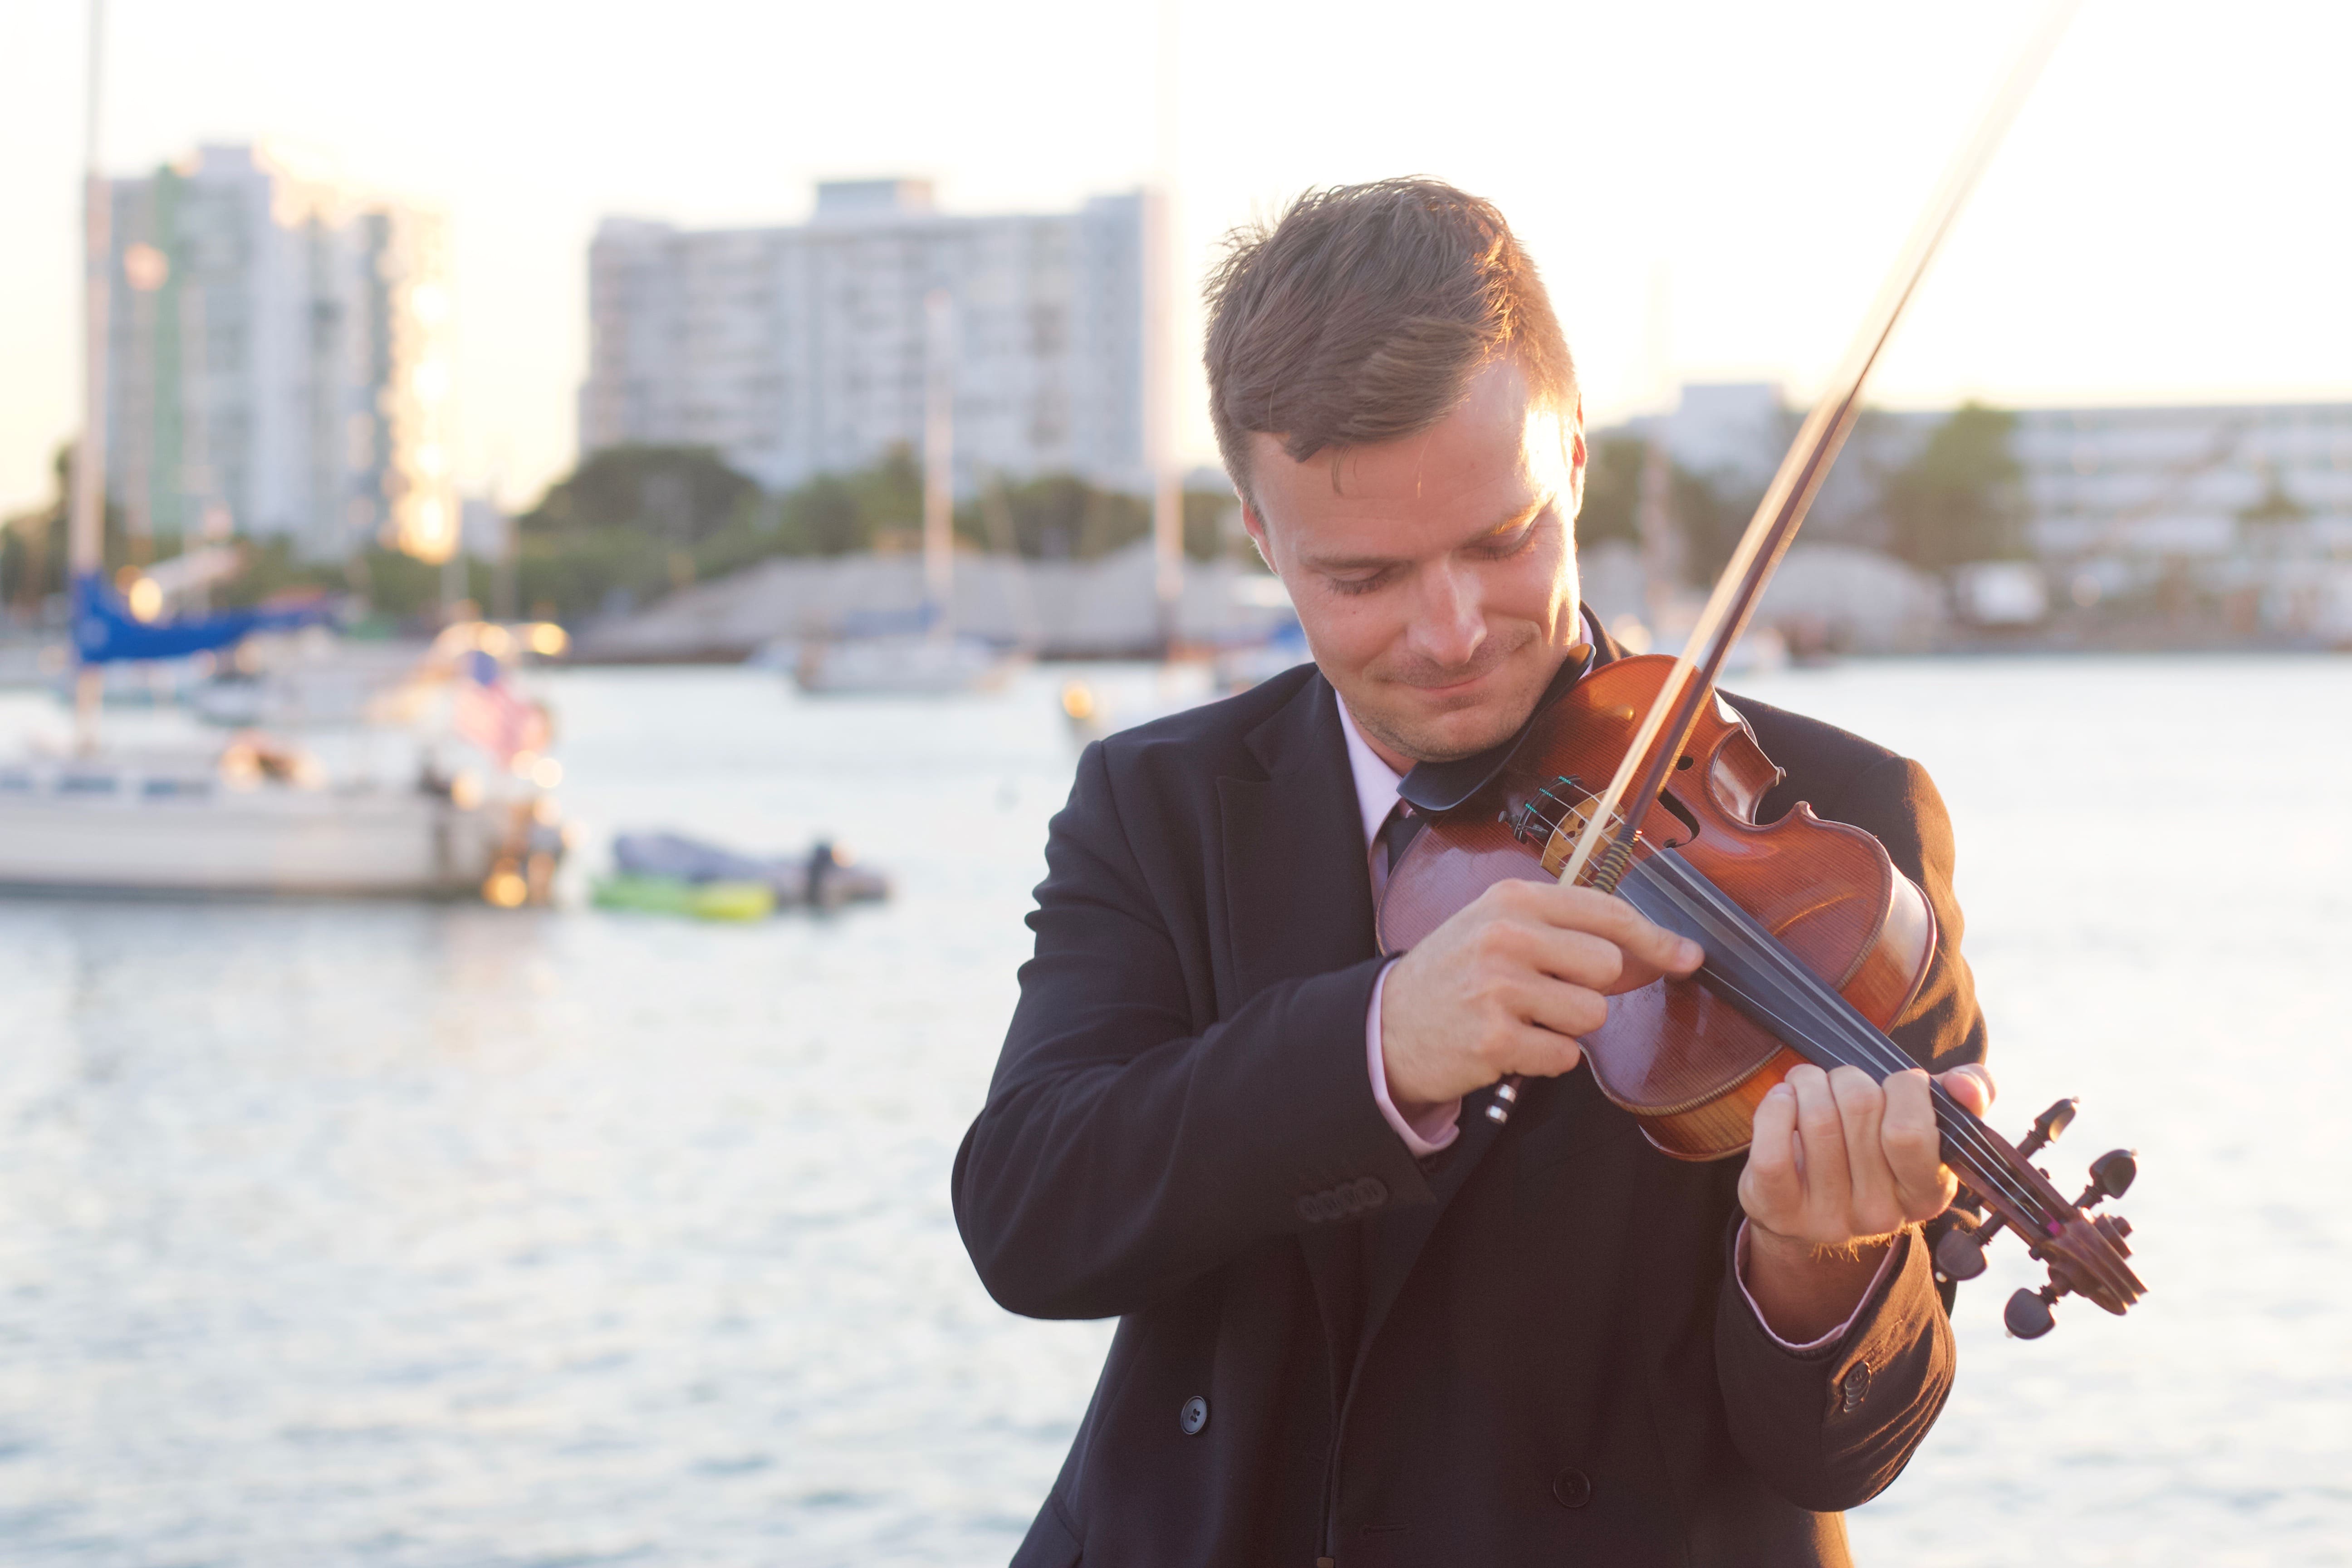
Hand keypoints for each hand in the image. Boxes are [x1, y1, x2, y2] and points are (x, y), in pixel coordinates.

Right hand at [1379, 879, 1702, 1115]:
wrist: (1387, 1027)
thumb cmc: (1454, 976)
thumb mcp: (1499, 930)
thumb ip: (1568, 933)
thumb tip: (1660, 951)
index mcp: (1512, 899)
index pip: (1606, 911)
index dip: (1655, 937)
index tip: (1686, 955)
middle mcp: (1507, 936)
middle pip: (1607, 966)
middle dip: (1591, 989)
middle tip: (1550, 995)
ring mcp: (1500, 988)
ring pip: (1591, 1015)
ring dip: (1567, 1027)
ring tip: (1524, 1019)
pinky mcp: (1496, 1039)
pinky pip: (1566, 1056)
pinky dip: (1546, 1059)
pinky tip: (1511, 1045)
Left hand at [1737, 1062, 1995, 1340]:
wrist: (1813, 1204)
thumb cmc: (1875, 1150)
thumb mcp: (1930, 1126)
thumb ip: (1966, 1096)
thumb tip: (1964, 1086)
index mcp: (1928, 1194)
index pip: (1912, 1131)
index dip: (1902, 1086)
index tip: (1895, 1084)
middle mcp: (1881, 1215)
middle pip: (1860, 1107)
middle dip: (1849, 1078)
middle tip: (1843, 1087)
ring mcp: (1828, 1219)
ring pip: (1816, 1117)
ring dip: (1809, 1083)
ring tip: (1810, 1091)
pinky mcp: (1779, 1212)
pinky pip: (1772, 1150)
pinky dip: (1774, 1108)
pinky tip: (1783, 1101)